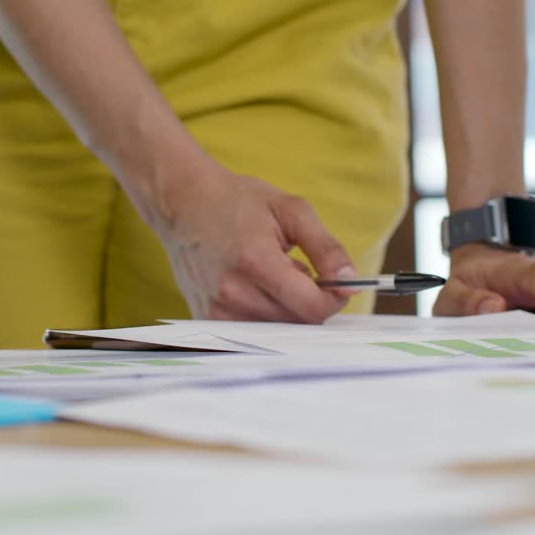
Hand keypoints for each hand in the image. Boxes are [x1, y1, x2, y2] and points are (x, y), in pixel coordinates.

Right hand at [155, 163, 356, 323]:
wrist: (183, 203)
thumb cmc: (238, 202)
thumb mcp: (291, 210)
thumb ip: (325, 247)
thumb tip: (351, 282)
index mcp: (256, 261)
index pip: (312, 308)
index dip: (332, 298)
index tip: (333, 281)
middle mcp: (232, 292)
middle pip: (297, 324)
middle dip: (309, 301)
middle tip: (296, 270)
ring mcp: (216, 310)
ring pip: (277, 332)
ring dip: (286, 309)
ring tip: (271, 277)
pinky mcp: (206, 319)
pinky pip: (253, 332)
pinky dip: (264, 315)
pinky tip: (253, 288)